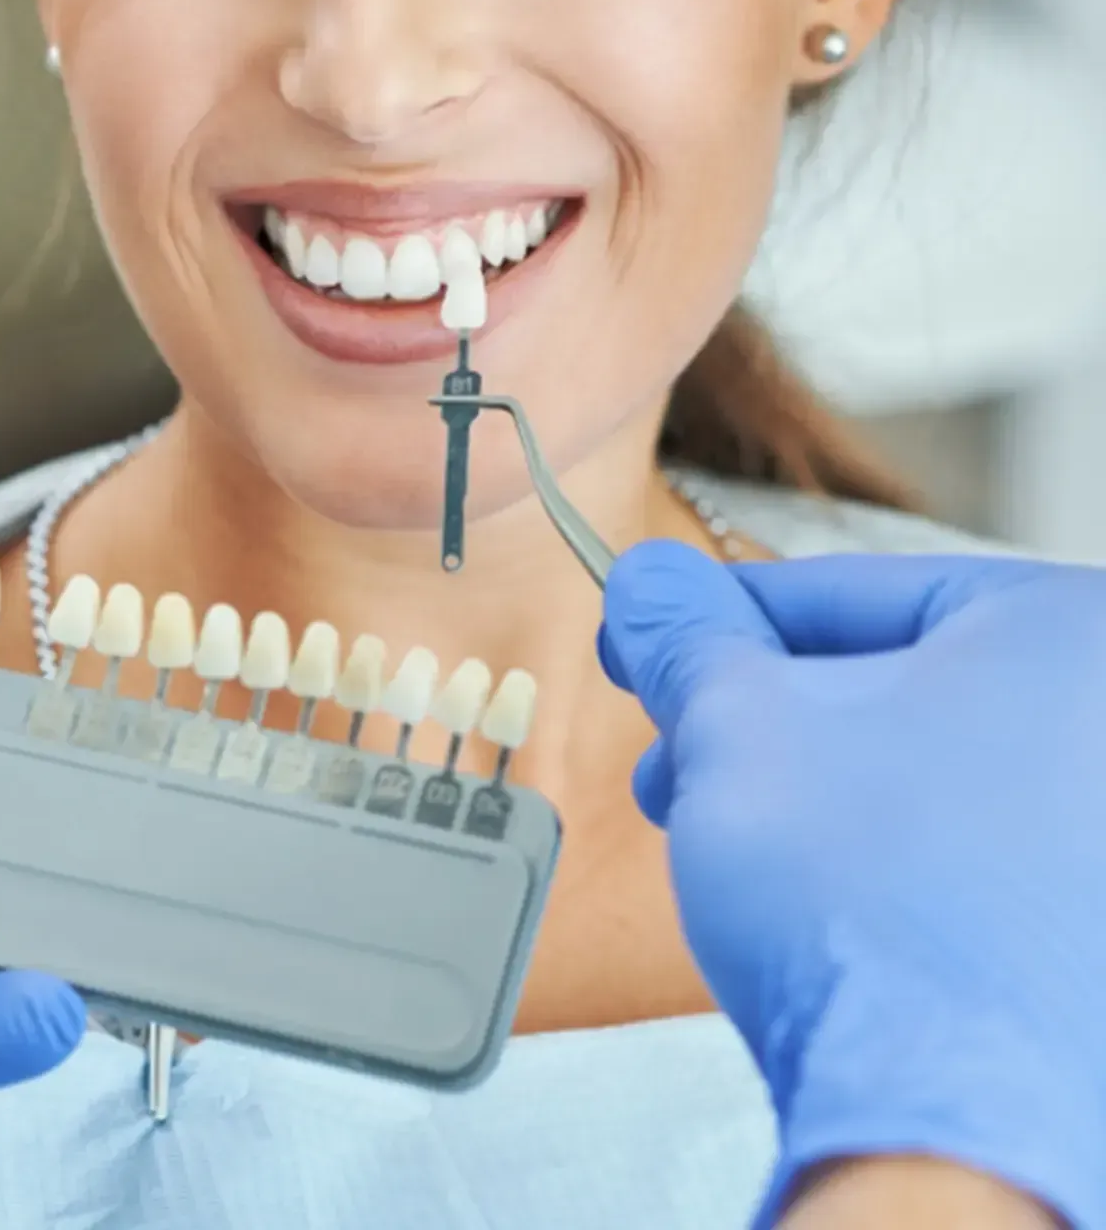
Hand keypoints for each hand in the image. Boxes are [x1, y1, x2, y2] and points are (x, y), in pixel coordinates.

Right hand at [598, 545, 1105, 1229]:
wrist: (955, 1129)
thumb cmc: (871, 903)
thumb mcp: (737, 725)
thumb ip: (687, 636)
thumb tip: (652, 584)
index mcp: (1069, 637)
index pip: (855, 590)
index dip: (721, 616)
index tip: (651, 637)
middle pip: (894, 681)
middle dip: (758, 721)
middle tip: (673, 750)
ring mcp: (1103, 840)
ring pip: (924, 772)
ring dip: (803, 788)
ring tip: (714, 830)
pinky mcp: (1087, 934)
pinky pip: (967, 851)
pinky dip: (877, 852)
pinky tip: (804, 891)